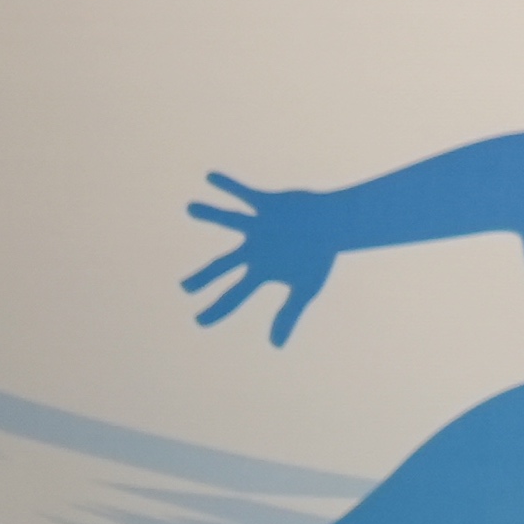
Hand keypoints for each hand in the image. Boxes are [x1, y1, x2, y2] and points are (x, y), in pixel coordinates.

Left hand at [176, 177, 346, 346]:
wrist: (338, 223)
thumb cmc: (321, 255)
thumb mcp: (306, 288)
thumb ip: (288, 315)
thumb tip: (276, 346)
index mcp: (263, 270)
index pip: (235, 294)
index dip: (217, 309)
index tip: (199, 321)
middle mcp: (256, 250)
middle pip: (223, 266)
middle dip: (204, 276)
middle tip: (185, 287)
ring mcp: (260, 227)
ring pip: (229, 221)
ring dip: (210, 213)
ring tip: (190, 207)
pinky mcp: (267, 205)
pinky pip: (245, 194)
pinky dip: (229, 186)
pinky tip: (210, 177)